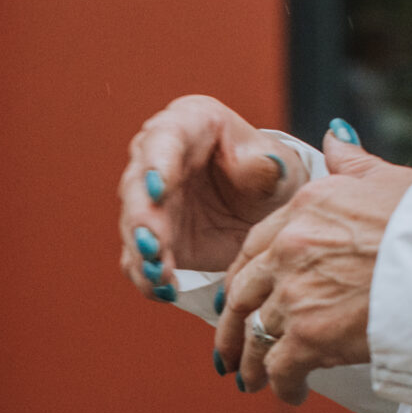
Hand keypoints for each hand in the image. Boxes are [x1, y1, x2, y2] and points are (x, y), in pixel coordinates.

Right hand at [118, 96, 308, 298]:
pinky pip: (139, 259)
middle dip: (142, 217)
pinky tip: (164, 289)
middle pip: (137, 185)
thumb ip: (265, 165)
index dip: (157, 163)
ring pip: (133, 226)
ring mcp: (149, 201)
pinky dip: (149, 276)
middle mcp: (158, 158)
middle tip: (152, 243)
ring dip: (142, 252)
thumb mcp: (278, 167)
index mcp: (189, 124)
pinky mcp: (152, 238)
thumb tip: (256, 164)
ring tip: (159, 273)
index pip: (164, 138)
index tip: (159, 188)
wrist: (268, 214)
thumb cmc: (272, 178)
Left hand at [215, 129, 411, 402]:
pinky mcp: (308, 336)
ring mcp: (295, 292)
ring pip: (256, 333)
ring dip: (252, 359)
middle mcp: (289, 248)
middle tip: (230, 345)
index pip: (254, 246)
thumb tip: (335, 137)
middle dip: (233, 322)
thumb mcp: (389, 178)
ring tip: (252, 378)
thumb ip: (353, 162)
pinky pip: (279, 367)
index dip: (244, 275)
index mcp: (304, 208)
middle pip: (244, 292)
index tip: (237, 295)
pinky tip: (289, 392)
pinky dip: (280, 384)